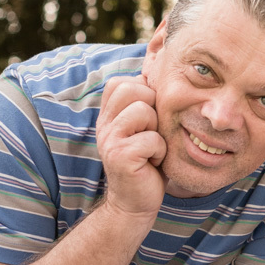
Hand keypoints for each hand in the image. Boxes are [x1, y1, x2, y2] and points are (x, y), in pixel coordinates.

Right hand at [96, 76, 167, 219]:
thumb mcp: (148, 126)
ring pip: (144, 110)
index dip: (145, 95)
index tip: (148, 120)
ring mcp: (108, 139)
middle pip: (132, 89)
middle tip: (151, 133)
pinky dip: (160, 151)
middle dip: (152, 108)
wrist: (136, 202)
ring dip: (157, 131)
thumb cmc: (149, 161)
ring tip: (152, 148)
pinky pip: (152, 139)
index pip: (123, 82)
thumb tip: (157, 61)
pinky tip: (152, 163)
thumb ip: (148, 100)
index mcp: (109, 115)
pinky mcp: (119, 156)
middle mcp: (104, 124)